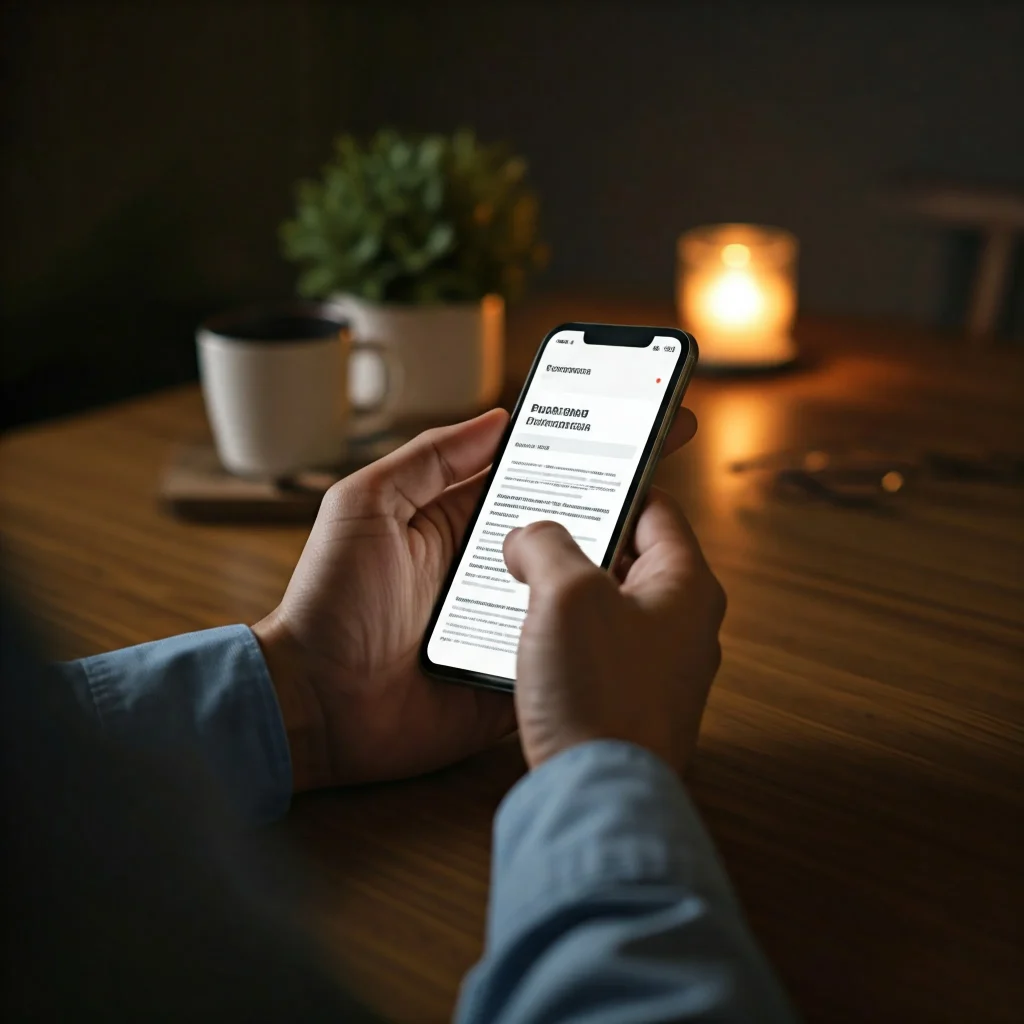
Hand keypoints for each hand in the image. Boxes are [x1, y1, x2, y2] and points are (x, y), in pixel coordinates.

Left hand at [254, 405, 697, 791]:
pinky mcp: (513, 675)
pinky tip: (628, 623)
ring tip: (662, 551)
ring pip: (573, 594)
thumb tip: (497, 419)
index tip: (633, 423)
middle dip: (613, 508)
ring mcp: (506, 623)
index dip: (582, 451)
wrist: (315, 704)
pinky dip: (592, 642)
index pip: (534, 478)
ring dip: (609, 576)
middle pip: (565, 533)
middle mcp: (492, 569)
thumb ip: (428, 460)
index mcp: (462, 523)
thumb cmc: (330, 601)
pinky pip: (562, 654)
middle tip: (662, 482)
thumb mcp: (366, 506)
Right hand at [503, 488, 725, 773]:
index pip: (656, 508)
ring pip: (607, 603)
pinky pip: (597, 647)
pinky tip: (527, 636)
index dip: (613, 485)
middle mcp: (683, 623)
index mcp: (686, 585)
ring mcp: (659, 664)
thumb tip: (529, 536)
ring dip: (564, 591)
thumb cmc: (598, 693)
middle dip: (576, 542)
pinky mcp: (630, 698)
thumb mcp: (565, 594)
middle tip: (532, 530)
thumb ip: (546, 545)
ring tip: (520, 580)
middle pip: (627, 556)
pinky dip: (565, 634)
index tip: (573, 475)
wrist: (597, 792)